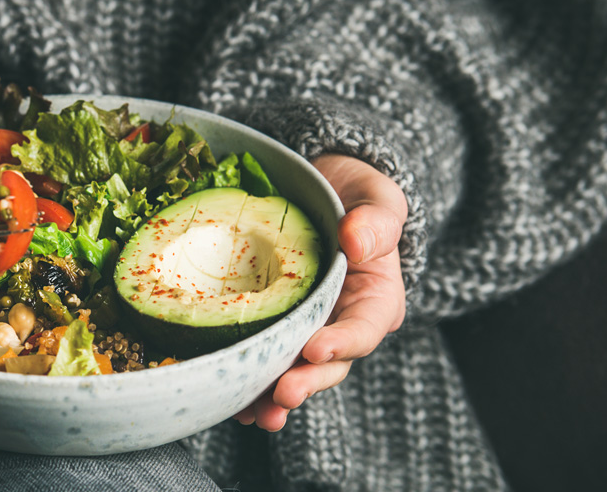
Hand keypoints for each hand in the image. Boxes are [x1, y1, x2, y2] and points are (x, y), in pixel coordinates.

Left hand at [234, 154, 407, 430]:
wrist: (321, 192)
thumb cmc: (354, 196)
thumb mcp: (376, 198)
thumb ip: (375, 221)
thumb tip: (357, 242)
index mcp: (374, 299)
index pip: (364, 328)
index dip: (342, 344)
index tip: (315, 350)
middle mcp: (342, 323)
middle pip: (329, 364)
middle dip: (306, 382)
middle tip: (282, 395)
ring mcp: (307, 330)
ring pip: (295, 372)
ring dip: (274, 397)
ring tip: (255, 415)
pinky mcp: (276, 329)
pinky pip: (264, 359)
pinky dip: (248, 381)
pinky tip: (230, 398)